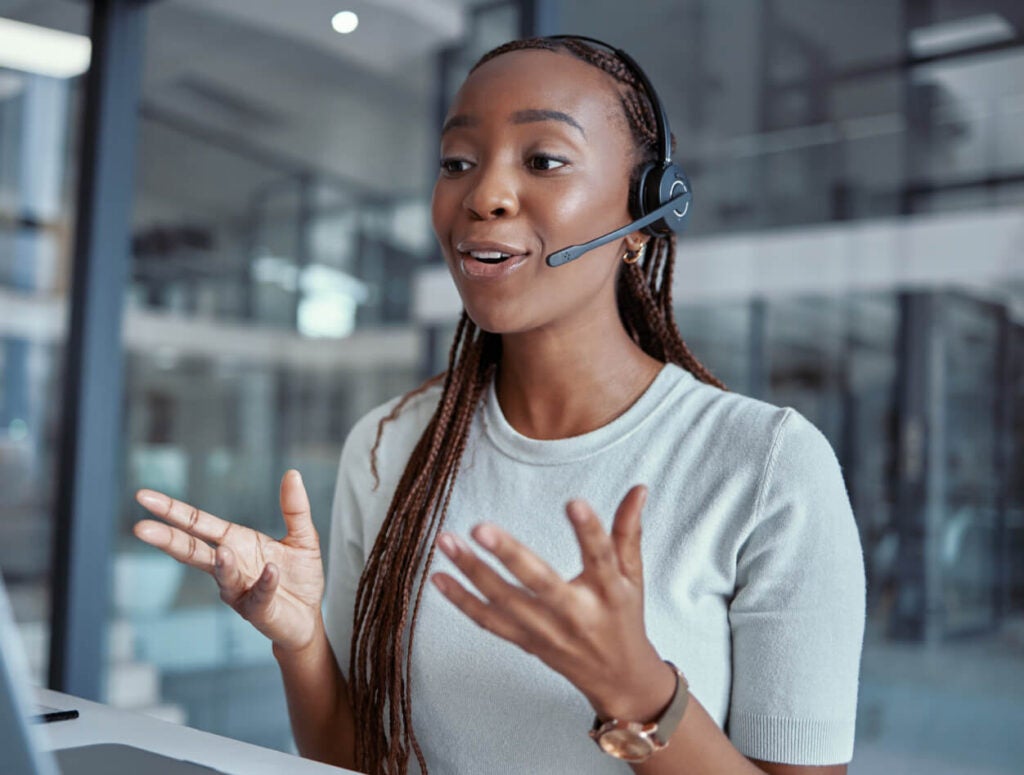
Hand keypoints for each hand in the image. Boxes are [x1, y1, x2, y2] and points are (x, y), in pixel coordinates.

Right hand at [133, 470, 324, 653]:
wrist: (308, 616)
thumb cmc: (298, 576)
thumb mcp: (302, 536)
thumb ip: (294, 508)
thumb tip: (292, 473)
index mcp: (235, 542)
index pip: (198, 523)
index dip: (172, 510)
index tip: (143, 497)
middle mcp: (230, 565)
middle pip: (192, 550)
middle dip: (168, 539)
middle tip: (141, 529)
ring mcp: (240, 590)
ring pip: (223, 577)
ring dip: (222, 565)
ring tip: (222, 551)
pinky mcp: (258, 610)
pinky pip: (260, 594)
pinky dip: (265, 583)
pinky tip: (271, 571)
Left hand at [431, 484, 675, 721]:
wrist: (617, 679)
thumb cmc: (623, 617)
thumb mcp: (633, 576)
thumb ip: (628, 531)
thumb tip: (638, 488)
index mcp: (608, 593)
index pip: (601, 557)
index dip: (589, 531)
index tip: (574, 502)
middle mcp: (575, 614)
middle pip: (540, 583)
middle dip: (509, 556)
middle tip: (480, 527)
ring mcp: (546, 631)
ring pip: (504, 602)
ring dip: (472, 572)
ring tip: (447, 540)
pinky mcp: (525, 641)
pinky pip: (489, 622)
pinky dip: (462, 601)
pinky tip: (438, 577)